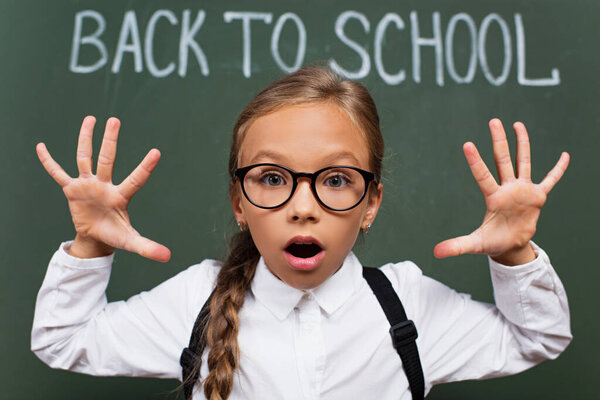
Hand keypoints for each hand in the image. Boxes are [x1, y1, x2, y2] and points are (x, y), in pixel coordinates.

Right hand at [36, 116, 170, 261]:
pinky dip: (49, 162)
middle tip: (114, 120)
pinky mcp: (72, 190)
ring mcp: (88, 185)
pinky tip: (41, 146)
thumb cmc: (115, 234)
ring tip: (91, 118)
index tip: (157, 152)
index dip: (145, 167)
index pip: (136, 179)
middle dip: (110, 140)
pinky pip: (58, 173)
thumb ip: (148, 247)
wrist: (96, 236)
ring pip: (85, 158)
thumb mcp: (131, 242)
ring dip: (86, 139)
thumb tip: (168, 257)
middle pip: (107, 159)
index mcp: (121, 196)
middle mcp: (105, 185)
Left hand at [433, 118, 568, 264]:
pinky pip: (550, 180)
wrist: (511, 246)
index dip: (475, 161)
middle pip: (502, 160)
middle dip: (499, 141)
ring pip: (523, 162)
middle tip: (493, 121)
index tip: (467, 144)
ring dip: (522, 144)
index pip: (482, 176)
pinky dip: (558, 169)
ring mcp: (523, 191)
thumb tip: (435, 252)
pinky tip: (565, 156)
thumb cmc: (492, 242)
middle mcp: (507, 189)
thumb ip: (456, 246)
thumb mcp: (474, 244)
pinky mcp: (538, 197)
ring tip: (516, 124)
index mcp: (493, 197)